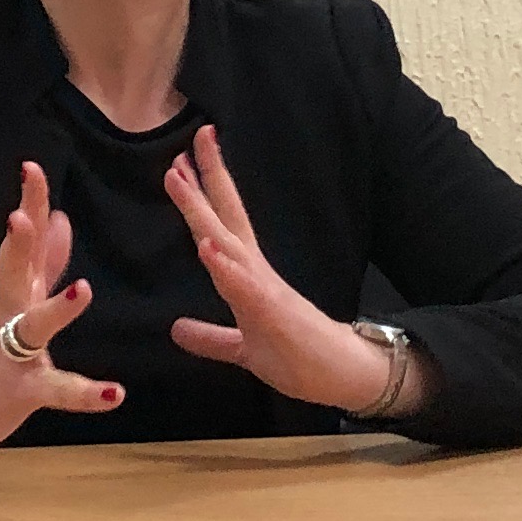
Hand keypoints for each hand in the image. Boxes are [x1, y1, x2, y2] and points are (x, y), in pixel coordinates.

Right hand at [0, 163, 121, 465]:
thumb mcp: (13, 300)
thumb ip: (43, 261)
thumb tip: (61, 217)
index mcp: (13, 289)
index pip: (22, 239)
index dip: (28, 203)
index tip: (32, 168)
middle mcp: (9, 314)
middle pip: (13, 271)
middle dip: (19, 244)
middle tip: (21, 214)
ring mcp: (12, 352)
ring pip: (33, 327)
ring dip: (57, 309)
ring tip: (82, 290)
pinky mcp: (21, 390)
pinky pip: (56, 390)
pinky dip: (85, 394)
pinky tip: (115, 393)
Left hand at [164, 123, 400, 415]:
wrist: (345, 377)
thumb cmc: (300, 358)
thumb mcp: (244, 349)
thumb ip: (212, 337)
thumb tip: (177, 329)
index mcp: (249, 278)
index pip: (221, 228)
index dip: (201, 197)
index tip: (180, 164)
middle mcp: (257, 274)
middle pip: (225, 219)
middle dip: (205, 182)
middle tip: (186, 143)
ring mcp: (266, 290)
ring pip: (229, 242)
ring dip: (204, 211)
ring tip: (181, 179)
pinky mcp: (274, 314)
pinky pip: (246, 287)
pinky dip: (226, 266)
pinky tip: (208, 246)